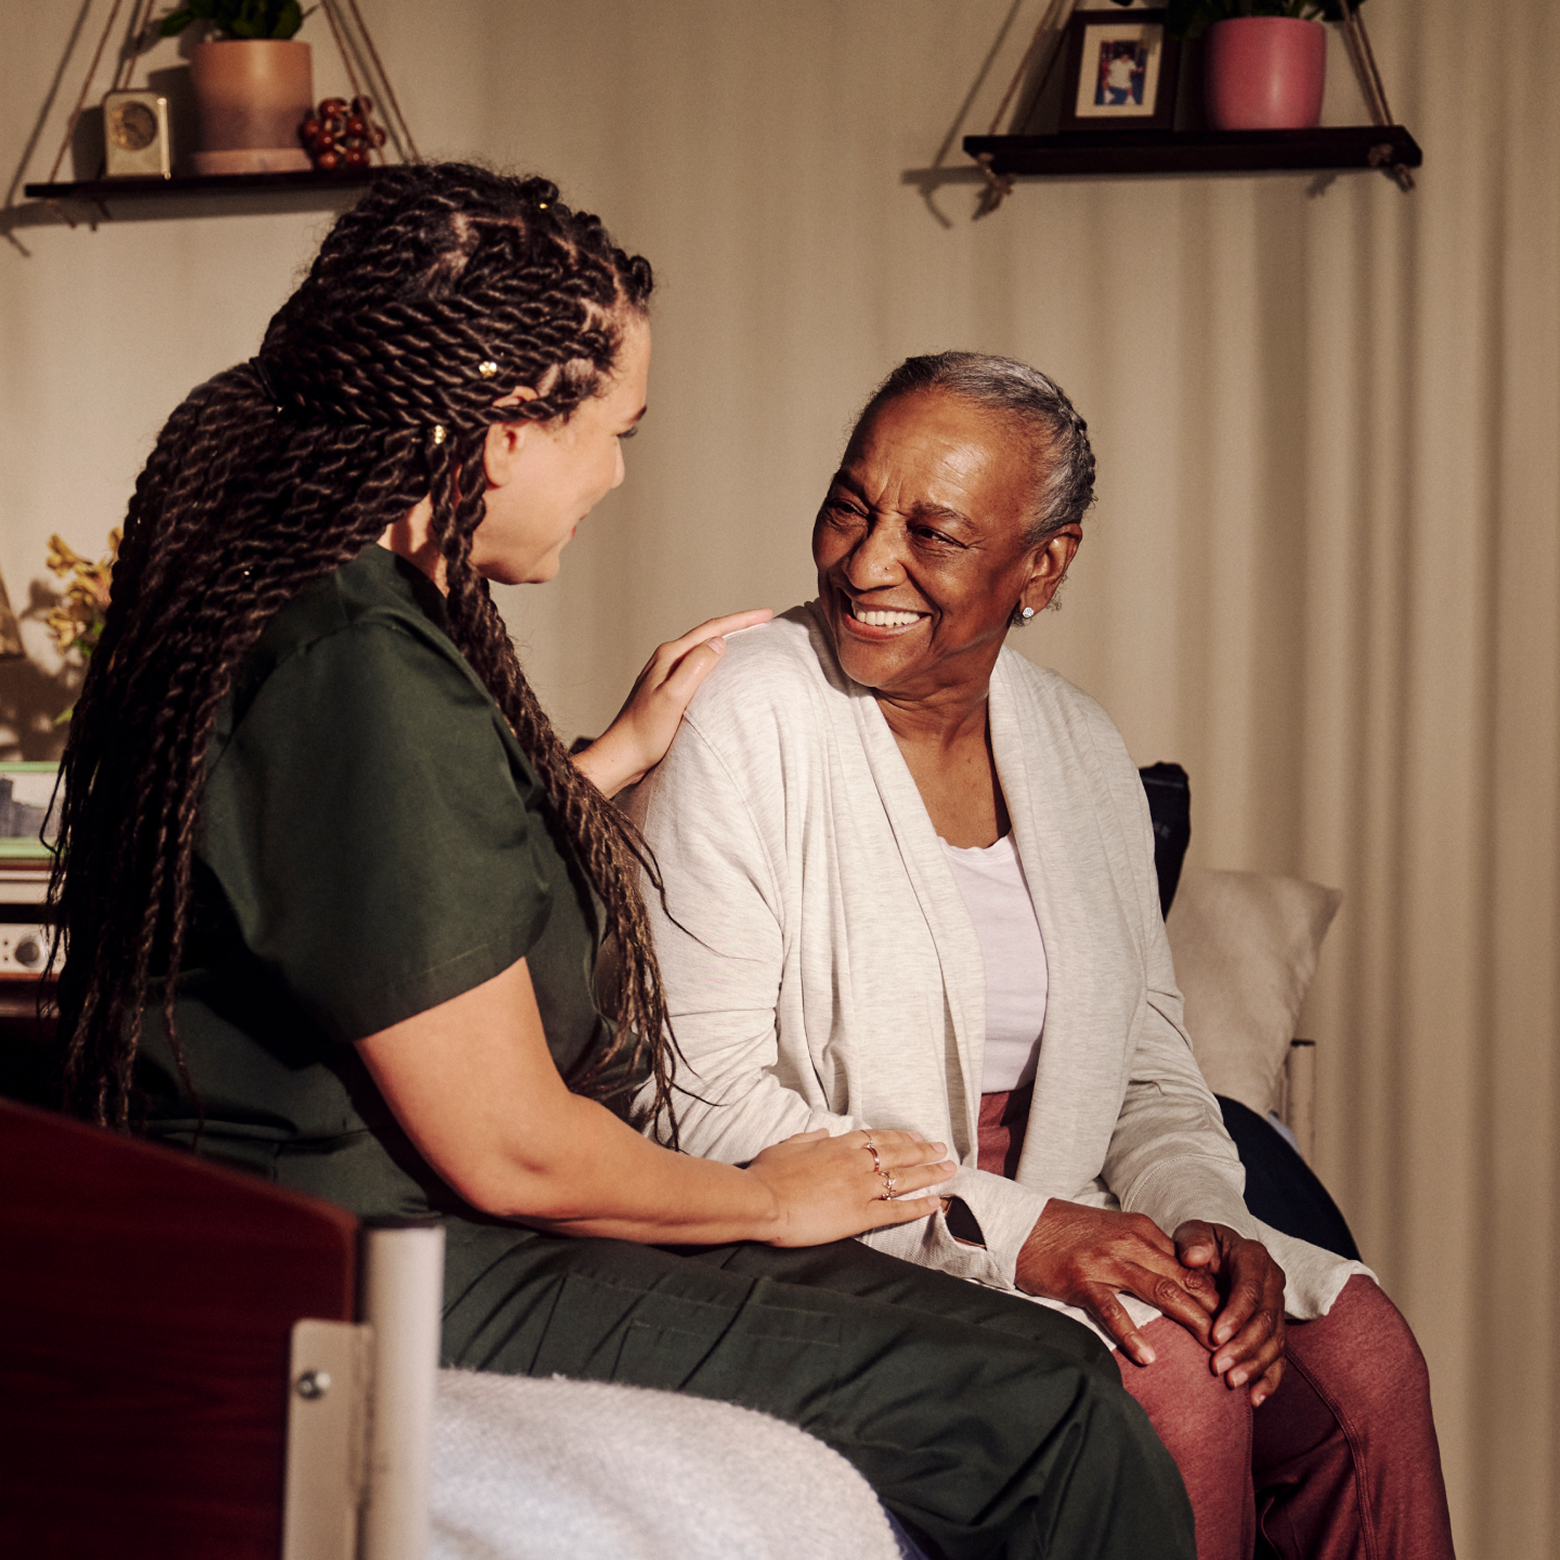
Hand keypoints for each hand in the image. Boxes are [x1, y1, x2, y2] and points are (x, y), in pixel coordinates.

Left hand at [572, 609, 772, 796]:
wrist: (622, 756)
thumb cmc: (646, 733)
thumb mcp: (674, 698)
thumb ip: (695, 667)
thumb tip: (718, 643)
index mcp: (670, 656)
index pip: (712, 630)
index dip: (741, 621)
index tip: (766, 614)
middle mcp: (666, 660)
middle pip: (707, 635)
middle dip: (736, 626)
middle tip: (764, 621)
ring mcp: (664, 674)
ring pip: (701, 649)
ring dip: (725, 641)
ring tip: (748, 639)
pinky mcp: (666, 690)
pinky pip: (696, 667)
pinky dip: (714, 661)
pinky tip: (722, 670)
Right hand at [747, 1127, 953, 1246]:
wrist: (761, 1201)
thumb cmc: (767, 1174)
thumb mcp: (786, 1146)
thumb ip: (808, 1138)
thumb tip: (824, 1131)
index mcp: (835, 1145)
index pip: (876, 1137)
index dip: (898, 1136)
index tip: (914, 1135)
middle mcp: (854, 1163)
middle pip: (897, 1153)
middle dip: (923, 1150)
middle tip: (942, 1148)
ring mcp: (859, 1188)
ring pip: (904, 1178)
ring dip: (930, 1173)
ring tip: (949, 1169)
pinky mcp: (859, 1215)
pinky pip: (896, 1210)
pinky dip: (918, 1206)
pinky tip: (935, 1202)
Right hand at [1015, 1200, 1220, 1365]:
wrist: (1020, 1222)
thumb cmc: (1067, 1233)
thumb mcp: (1113, 1234)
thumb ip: (1145, 1253)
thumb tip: (1179, 1282)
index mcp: (1141, 1230)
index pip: (1192, 1265)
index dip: (1220, 1295)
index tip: (1240, 1323)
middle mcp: (1130, 1242)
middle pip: (1185, 1279)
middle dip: (1216, 1313)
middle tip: (1240, 1346)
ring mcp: (1105, 1260)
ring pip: (1160, 1291)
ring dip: (1190, 1322)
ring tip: (1213, 1352)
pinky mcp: (1080, 1279)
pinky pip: (1112, 1310)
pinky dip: (1131, 1333)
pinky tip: (1148, 1357)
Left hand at [1174, 1221, 1287, 1404]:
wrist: (1214, 1253)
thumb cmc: (1199, 1244)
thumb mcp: (1193, 1234)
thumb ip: (1193, 1241)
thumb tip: (1193, 1257)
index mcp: (1254, 1258)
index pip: (1250, 1291)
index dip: (1235, 1315)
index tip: (1214, 1337)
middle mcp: (1272, 1283)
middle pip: (1266, 1321)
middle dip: (1243, 1346)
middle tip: (1218, 1367)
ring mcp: (1277, 1307)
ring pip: (1274, 1342)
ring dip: (1254, 1365)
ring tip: (1231, 1383)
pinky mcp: (1275, 1330)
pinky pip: (1278, 1358)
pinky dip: (1269, 1379)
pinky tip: (1254, 1398)